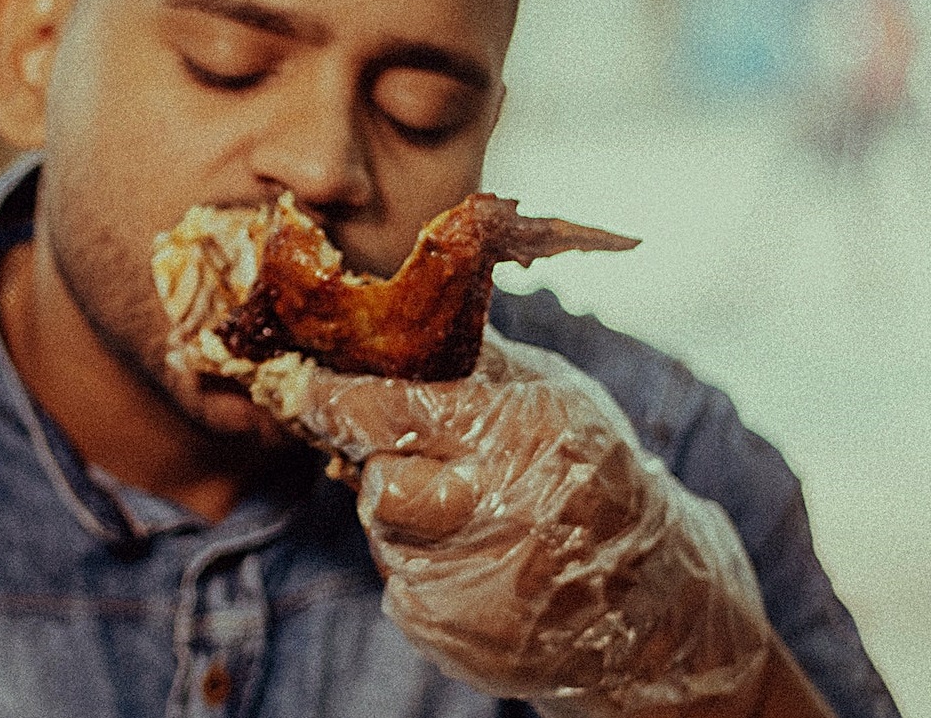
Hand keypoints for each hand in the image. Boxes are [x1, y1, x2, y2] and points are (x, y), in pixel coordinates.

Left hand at [253, 331, 771, 713]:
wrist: (651, 604)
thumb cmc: (593, 472)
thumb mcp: (553, 394)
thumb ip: (476, 362)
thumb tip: (397, 318)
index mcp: (515, 435)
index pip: (392, 413)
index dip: (334, 399)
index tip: (303, 387)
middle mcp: (493, 512)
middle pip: (375, 484)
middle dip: (376, 465)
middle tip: (404, 457)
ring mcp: (472, 583)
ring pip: (383, 534)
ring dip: (406, 517)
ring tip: (467, 513)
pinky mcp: (453, 634)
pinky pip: (401, 584)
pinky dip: (424, 566)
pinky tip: (476, 560)